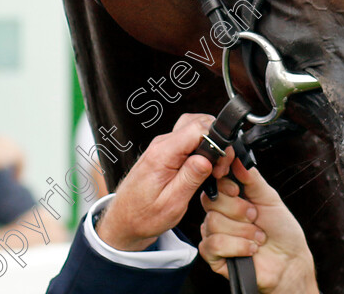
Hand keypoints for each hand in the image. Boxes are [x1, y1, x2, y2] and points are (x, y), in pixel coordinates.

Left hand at [96, 113, 233, 251]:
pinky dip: (200, 146)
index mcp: (162, 154)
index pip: (196, 128)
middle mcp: (162, 144)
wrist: (123, 221)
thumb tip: (207, 158)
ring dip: (208, 141)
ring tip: (213, 166)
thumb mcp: (171, 205)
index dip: (216, 142)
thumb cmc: (143, 216)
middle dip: (216, 139)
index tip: (221, 163)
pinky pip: (187, 138)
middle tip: (220, 165)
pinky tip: (203, 165)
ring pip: (193, 127)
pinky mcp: (165, 152)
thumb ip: (190, 179)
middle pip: (197, 122)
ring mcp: (162, 146)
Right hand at [199, 159, 318, 293]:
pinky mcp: (214, 256)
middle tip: (255, 216)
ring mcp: (215, 234)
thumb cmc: (282, 229)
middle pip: (211, 201)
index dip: (223, 184)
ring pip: (213, 223)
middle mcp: (221, 213)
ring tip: (257, 236)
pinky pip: (213, 245)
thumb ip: (251, 178)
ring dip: (242, 231)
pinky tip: (250, 249)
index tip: (238, 190)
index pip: (214, 182)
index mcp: (232, 196)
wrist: (289, 262)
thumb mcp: (269, 198)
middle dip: (238, 210)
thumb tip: (237, 159)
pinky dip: (237, 246)